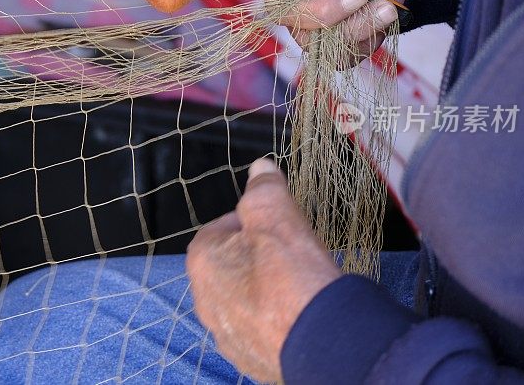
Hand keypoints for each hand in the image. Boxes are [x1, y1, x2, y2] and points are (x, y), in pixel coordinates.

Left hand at [186, 159, 340, 382]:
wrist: (320, 343)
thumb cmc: (292, 275)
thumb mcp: (277, 215)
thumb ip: (263, 188)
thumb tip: (259, 166)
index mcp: (202, 260)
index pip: (223, 227)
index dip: (254, 222)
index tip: (279, 225)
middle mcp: (203, 298)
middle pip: (232, 263)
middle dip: (258, 255)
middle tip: (290, 254)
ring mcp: (224, 332)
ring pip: (243, 296)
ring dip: (264, 287)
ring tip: (297, 284)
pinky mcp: (245, 357)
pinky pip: (257, 326)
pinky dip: (273, 318)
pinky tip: (296, 313)